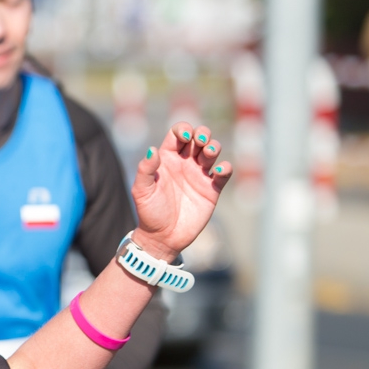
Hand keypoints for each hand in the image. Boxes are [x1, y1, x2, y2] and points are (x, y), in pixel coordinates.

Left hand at [131, 122, 231, 260]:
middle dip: (203, 133)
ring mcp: (199, 175)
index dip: (183, 130)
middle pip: (199, 138)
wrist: (162, 237)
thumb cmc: (149, 213)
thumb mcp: (142, 191)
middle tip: (200, 142)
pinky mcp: (212, 189)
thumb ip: (145, 170)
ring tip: (208, 154)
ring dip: (214, 147)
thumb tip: (152, 149)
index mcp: (167, 159)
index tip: (184, 139)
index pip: (178, 134)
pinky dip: (226, 168)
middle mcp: (185, 163)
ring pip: (212, 151)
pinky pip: (224, 173)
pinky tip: (219, 171)